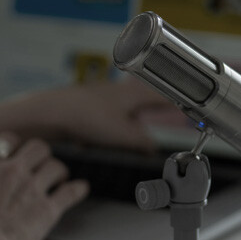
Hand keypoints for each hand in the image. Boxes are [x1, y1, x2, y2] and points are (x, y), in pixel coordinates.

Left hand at [0, 78, 167, 152]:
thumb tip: (153, 148)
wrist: (50, 113)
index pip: (164, 96)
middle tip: (168, 118)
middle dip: (156, 112)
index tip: (190, 110)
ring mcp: (103, 97)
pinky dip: (114, 129)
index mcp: (134, 93)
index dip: (178, 104)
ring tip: (137, 138)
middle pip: (146, 101)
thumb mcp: (122, 135)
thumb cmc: (85, 116)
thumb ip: (143, 142)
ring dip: (134, 124)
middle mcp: (120, 91)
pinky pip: (109, 119)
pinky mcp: (89, 106)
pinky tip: (107, 141)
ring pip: (127, 110)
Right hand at [0, 134, 87, 239]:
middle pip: (38, 147)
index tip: (17, 153)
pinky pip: (71, 191)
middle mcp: (10, 171)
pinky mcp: (48, 208)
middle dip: (42, 156)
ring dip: (59, 172)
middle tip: (43, 166)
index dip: (15, 146)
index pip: (6, 140)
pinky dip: (77, 190)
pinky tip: (81, 190)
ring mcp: (31, 187)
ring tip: (60, 179)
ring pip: (56, 166)